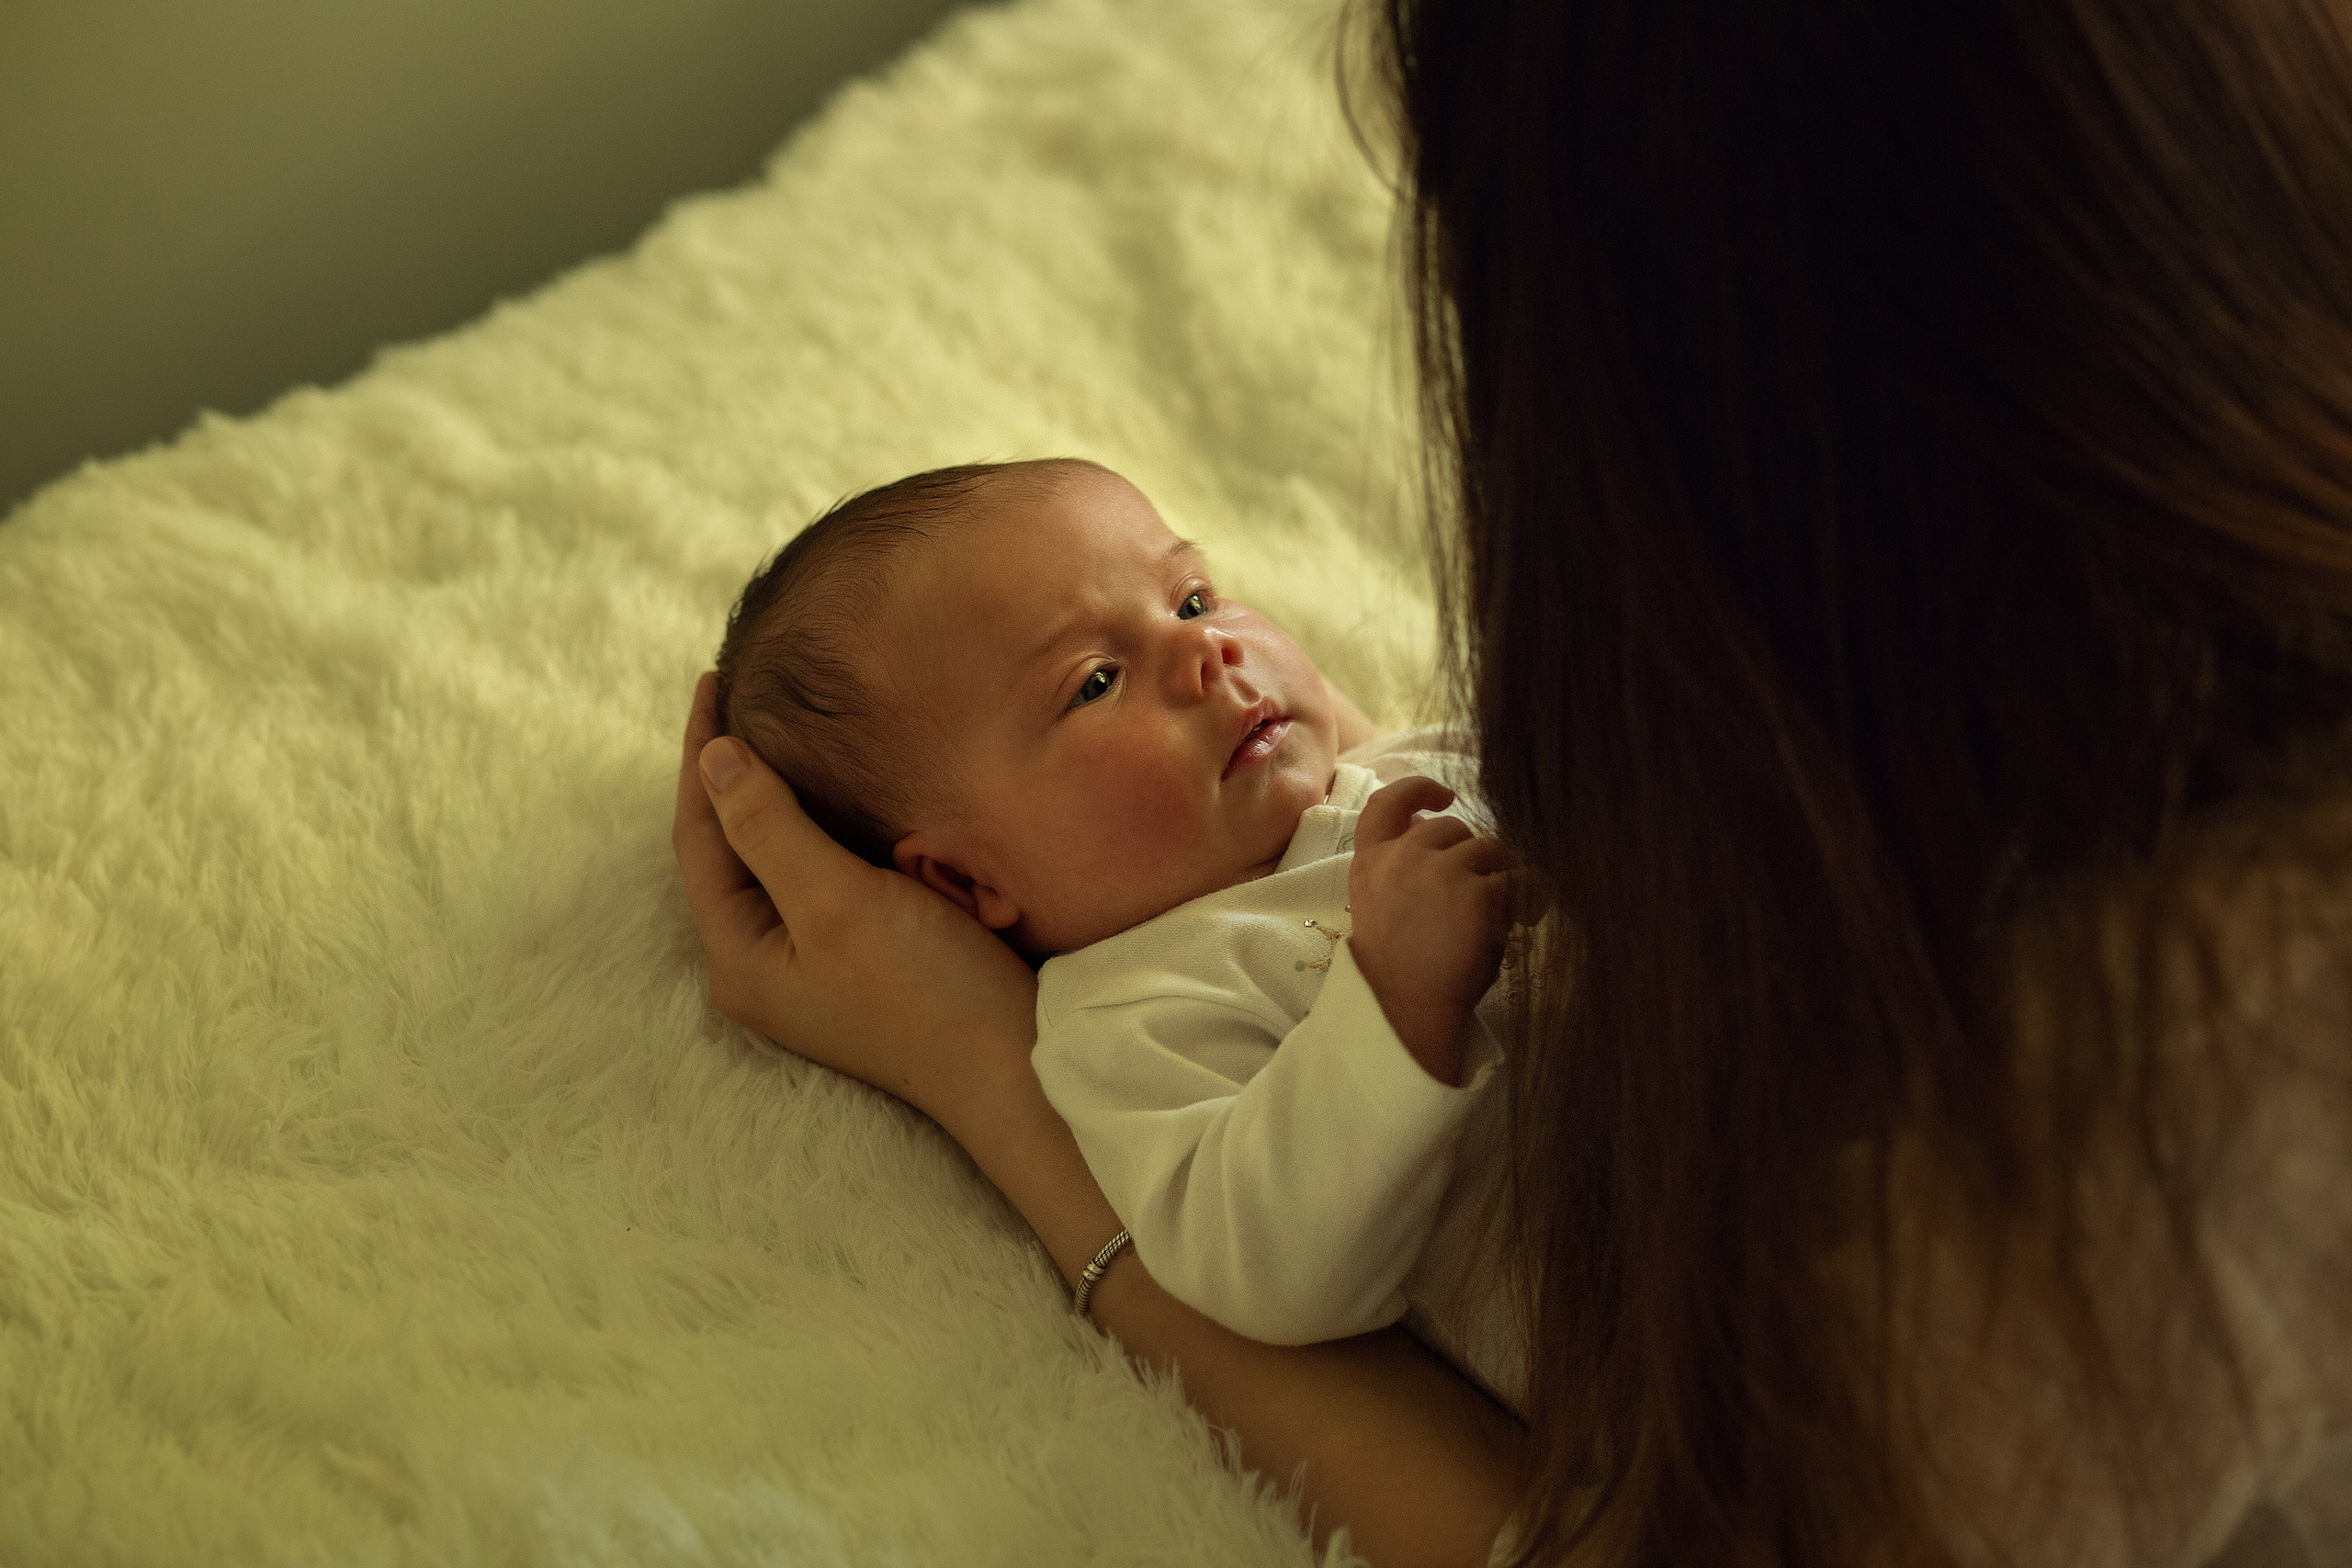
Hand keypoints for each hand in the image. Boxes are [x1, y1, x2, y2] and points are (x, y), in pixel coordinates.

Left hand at [672, 671, 1039, 1121]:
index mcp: (738, 957)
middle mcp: (763, 964)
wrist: (1017, 1065)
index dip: (700, 756)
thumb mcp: (837, 902)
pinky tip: (837, 785)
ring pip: (774, 858)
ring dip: (774, 792)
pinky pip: (818, 873)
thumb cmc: (926, 990)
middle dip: (730, 772)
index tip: (713, 679)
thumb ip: (769, 828)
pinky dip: (818, 821)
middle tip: (741, 690)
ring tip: (779, 721)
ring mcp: (811, 964)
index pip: (698, 836)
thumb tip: (712, 757)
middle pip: (728, 848)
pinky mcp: (859, 957)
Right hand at [1346, 776, 1511, 1086]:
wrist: (1406, 1010)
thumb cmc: (1398, 969)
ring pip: (1492, 850)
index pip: (1386, 803)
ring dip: (1499, 878)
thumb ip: (1399, 864)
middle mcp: (1405, 857)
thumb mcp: (1381, 906)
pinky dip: (1527, 899)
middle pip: (1454, 829)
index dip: (1417, 790)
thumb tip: (1425, 821)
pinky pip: (1519, 880)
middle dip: (1471, 856)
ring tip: (1497, 916)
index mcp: (1372, 863)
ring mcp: (1443, 871)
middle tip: (1476, 896)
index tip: (1443, 796)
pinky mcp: (1481, 893)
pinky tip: (1523, 919)